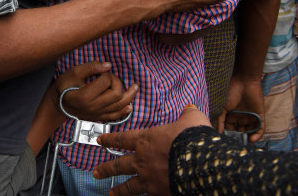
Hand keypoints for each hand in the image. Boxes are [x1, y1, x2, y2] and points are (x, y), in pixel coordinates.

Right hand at [56, 62, 136, 121]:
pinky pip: (116, 116)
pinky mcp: (99, 118)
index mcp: (85, 96)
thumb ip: (91, 67)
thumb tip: (109, 65)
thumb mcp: (74, 73)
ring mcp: (97, 114)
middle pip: (116, 94)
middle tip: (110, 77)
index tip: (99, 72)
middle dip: (117, 82)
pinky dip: (124, 110)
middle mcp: (93, 107)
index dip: (106, 73)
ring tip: (135, 87)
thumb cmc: (65, 86)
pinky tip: (129, 105)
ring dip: (129, 96)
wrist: (58, 104)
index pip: (106, 82)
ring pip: (120, 106)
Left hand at [93, 106, 210, 195]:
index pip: (122, 139)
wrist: (201, 162)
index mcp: (146, 140)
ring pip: (129, 185)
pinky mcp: (159, 192)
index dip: (110, 139)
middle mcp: (143, 160)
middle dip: (106, 169)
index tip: (100, 140)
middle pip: (119, 165)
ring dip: (119, 190)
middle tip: (96, 172)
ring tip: (111, 193)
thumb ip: (187, 114)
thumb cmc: (192, 138)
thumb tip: (189, 109)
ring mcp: (149, 178)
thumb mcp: (191, 119)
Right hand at [216, 73, 264, 142]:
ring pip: (251, 131)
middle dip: (239, 138)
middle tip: (237, 144)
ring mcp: (251, 116)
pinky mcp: (260, 115)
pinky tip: (253, 139)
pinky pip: (261, 128)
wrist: (244, 81)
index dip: (229, 135)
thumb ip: (220, 120)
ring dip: (249, 138)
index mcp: (232, 115)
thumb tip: (217, 132)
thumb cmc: (231, 92)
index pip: (230, 128)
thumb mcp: (223, 107)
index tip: (227, 142)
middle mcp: (241, 116)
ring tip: (245, 143)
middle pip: (241, 131)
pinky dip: (258, 135)